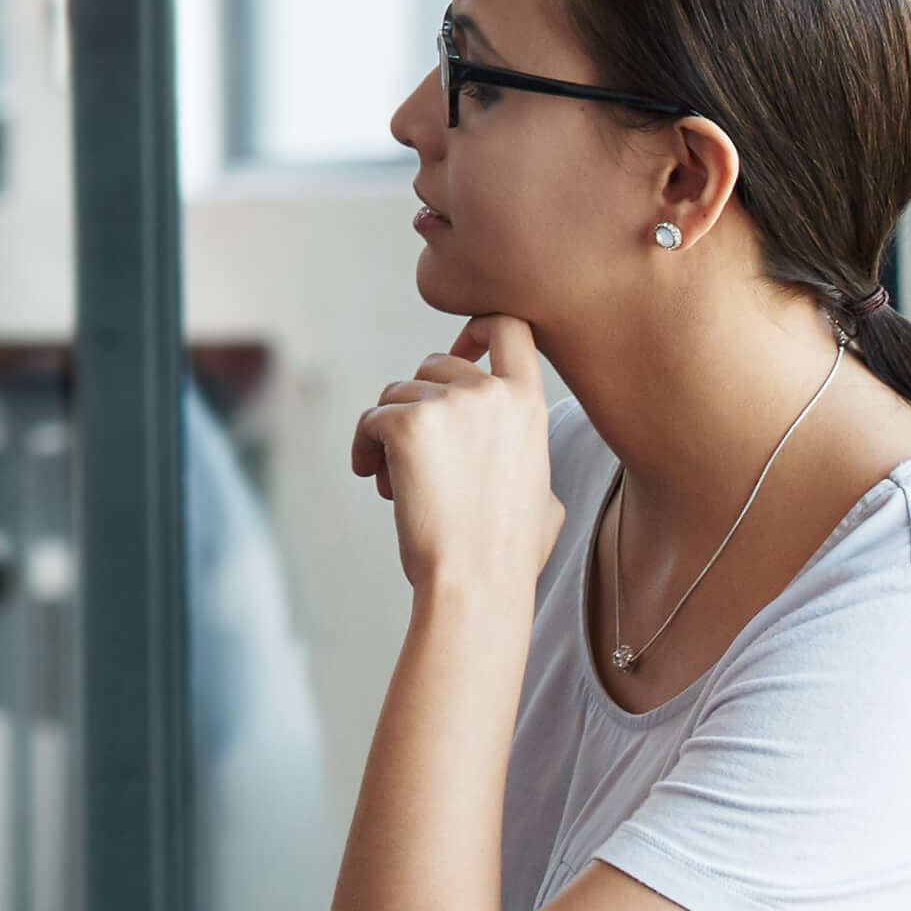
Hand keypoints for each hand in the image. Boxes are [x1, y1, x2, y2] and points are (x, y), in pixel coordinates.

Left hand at [352, 314, 564, 612]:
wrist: (477, 583)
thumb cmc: (509, 551)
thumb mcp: (545, 493)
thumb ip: (526, 454)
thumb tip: (513, 450)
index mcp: (529, 405)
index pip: (511, 328)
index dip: (480, 328)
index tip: (463, 349)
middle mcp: (490, 393)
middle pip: (436, 364)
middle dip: (420, 402)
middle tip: (419, 456)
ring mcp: (447, 404)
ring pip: (398, 393)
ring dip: (390, 432)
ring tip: (397, 481)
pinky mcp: (405, 423)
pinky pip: (371, 419)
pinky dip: (365, 447)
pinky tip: (374, 479)